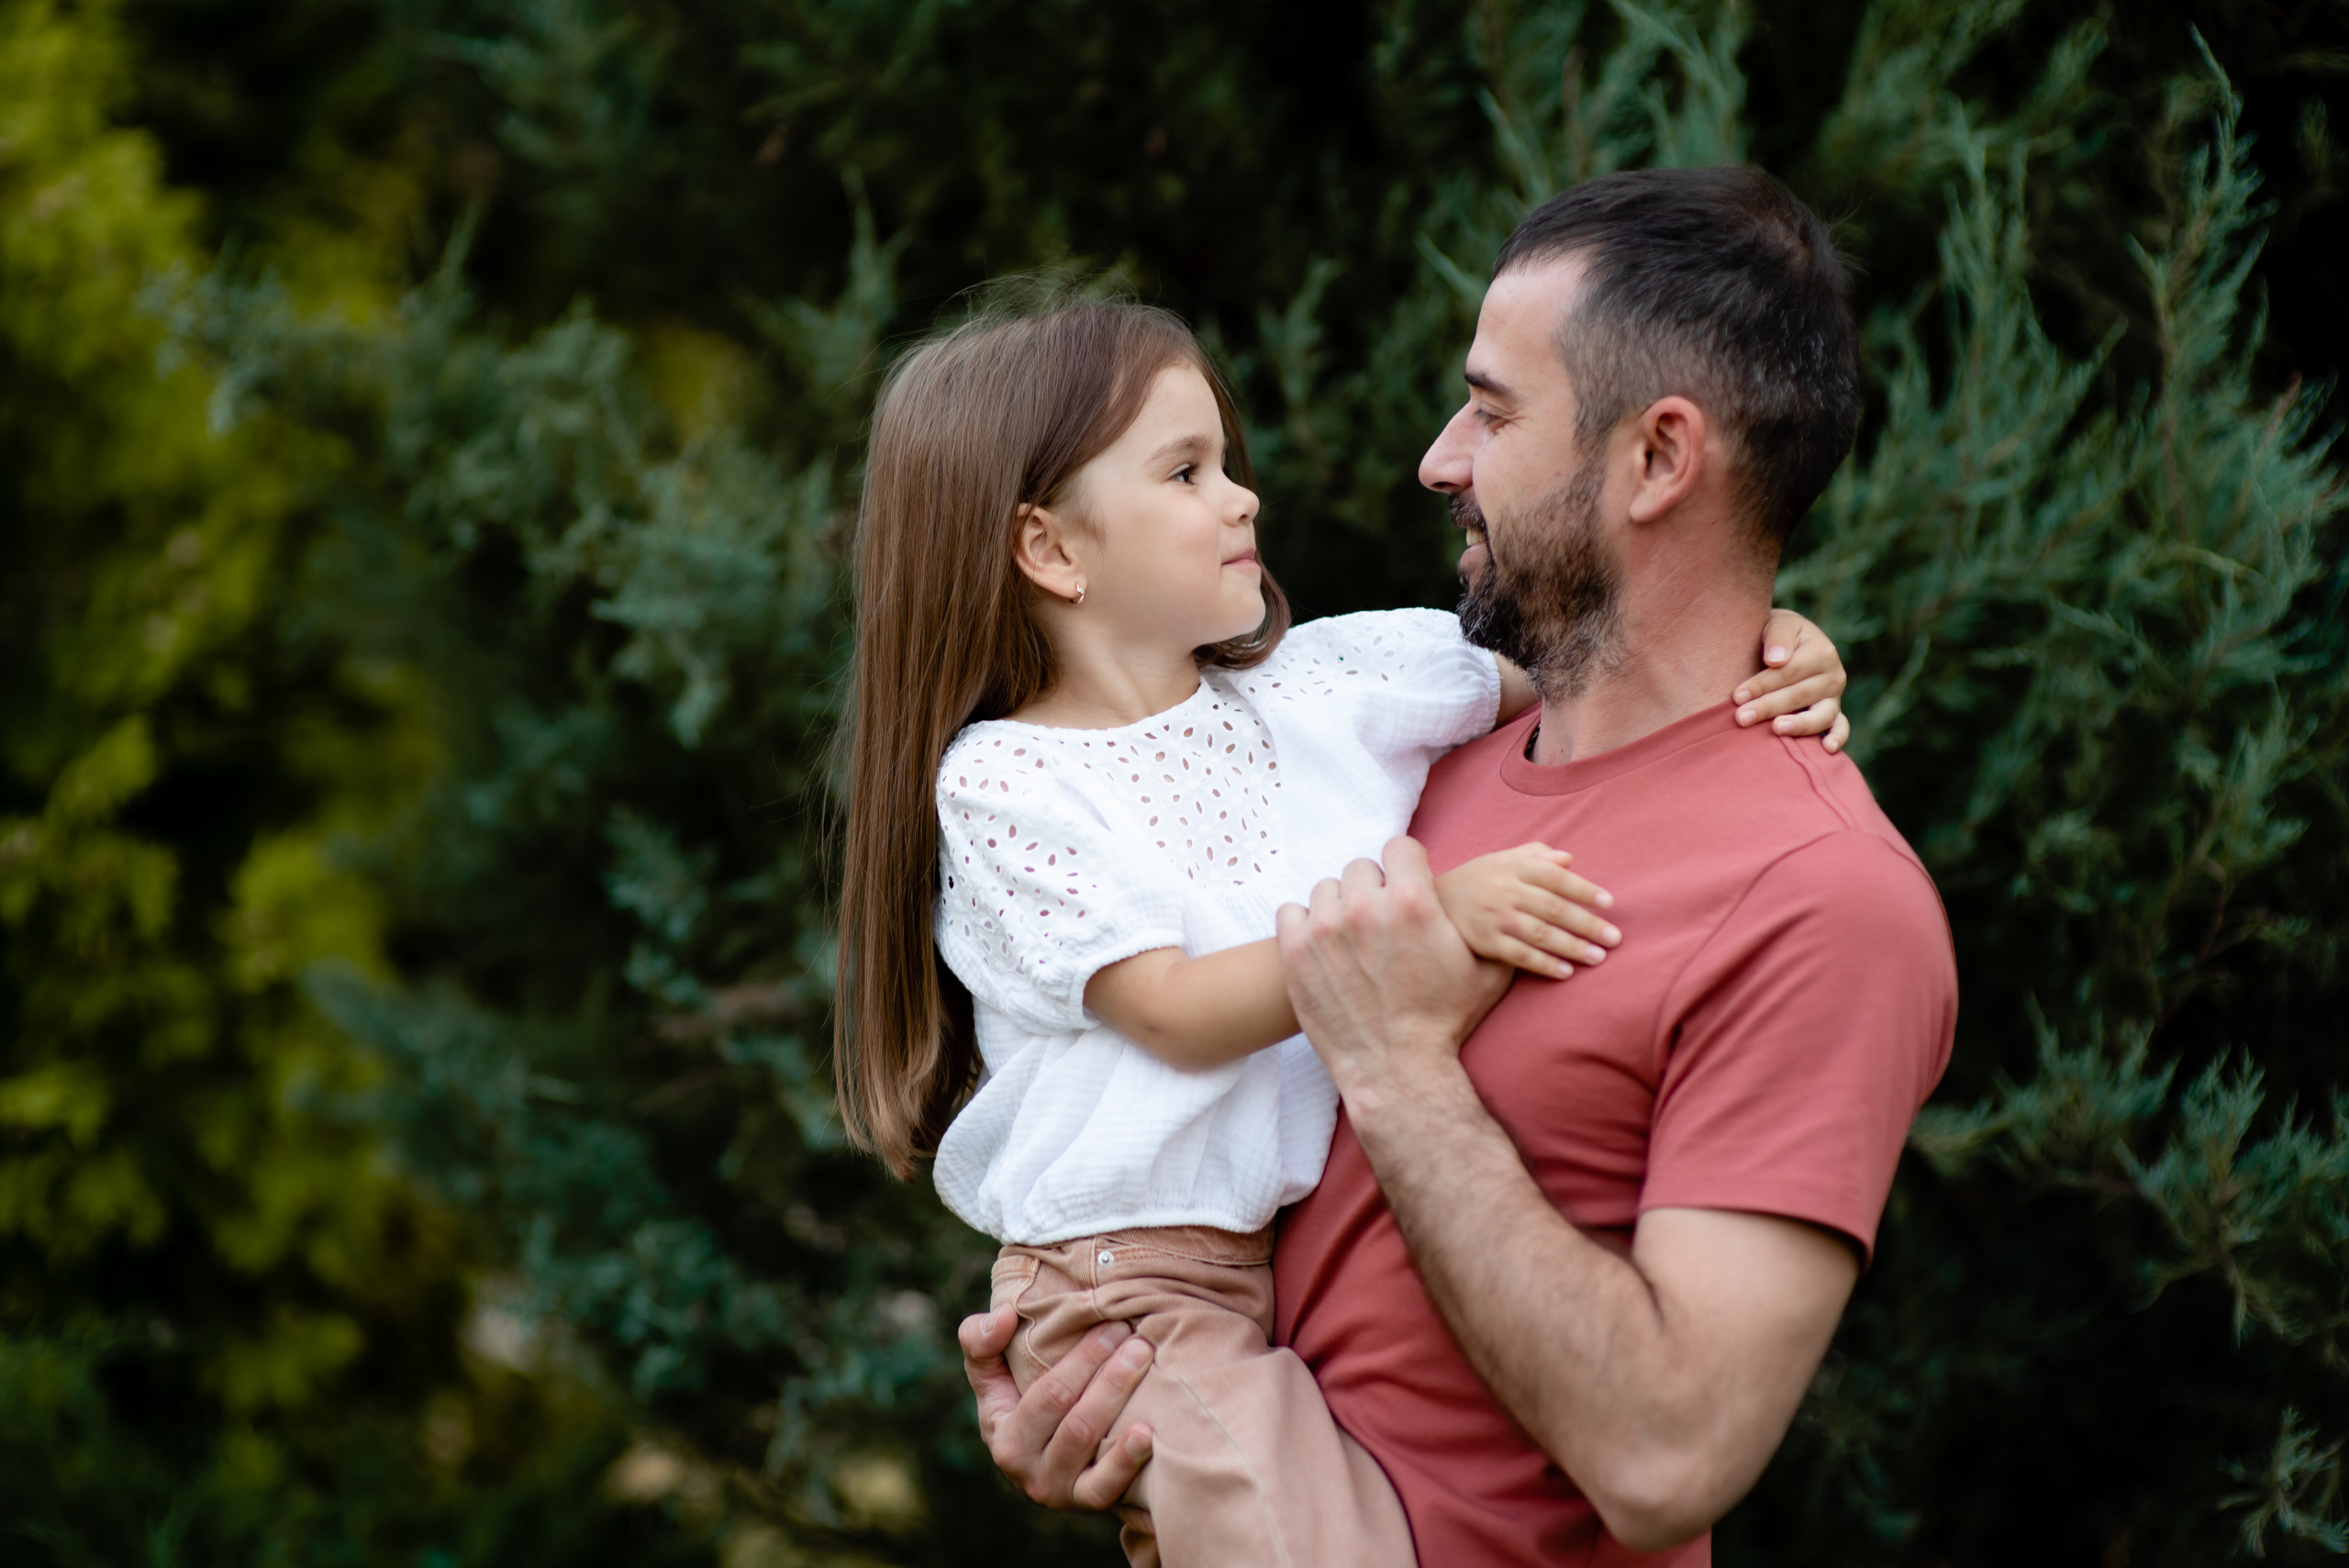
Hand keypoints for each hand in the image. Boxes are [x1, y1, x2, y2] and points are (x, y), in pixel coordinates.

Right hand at [960, 1307, 1154, 1510]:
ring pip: (1091, 1445)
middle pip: (1075, 1420)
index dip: (1083, 1359)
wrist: (1043, 1457)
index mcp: (1004, 1437)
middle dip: (1110, 1376)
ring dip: (1120, 1401)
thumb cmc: (1018, 1400)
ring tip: (1146, 1365)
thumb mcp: (990, 1373)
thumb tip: (1006, 1315)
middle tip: (1139, 1342)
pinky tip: (1147, 1433)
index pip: (1049, 1395)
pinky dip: (1127, 1461)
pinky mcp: (1087, 1503)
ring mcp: (1058, 1491)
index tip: (1113, 1325)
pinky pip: (1106, 1488)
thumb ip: (981, 1340)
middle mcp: (1028, 1471)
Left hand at [1277, 838, 1513, 1101]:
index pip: (1400, 847)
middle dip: (1374, 891)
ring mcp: (1326, 928)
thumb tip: (1505, 900)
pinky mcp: (1296, 951)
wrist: (1396, 1069)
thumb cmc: (1445, 1021)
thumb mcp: (1486, 971)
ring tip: (1352, 940)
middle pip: (1362, 869)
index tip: (1406, 888)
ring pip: (1327, 889)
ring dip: (1339, 908)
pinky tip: (1323, 948)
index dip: (1407, 867)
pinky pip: (1291, 911)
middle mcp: (1368, 907)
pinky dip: (1303, 925)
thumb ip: (1491, 927)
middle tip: (1381, 923)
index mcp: (1414, 901)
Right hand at [1435, 843, 1620, 979]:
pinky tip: (1566, 972)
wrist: (1432, 902)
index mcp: (1512, 866)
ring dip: (1572, 947)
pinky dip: (1543, 964)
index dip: (1584, 890)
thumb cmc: (1479, 880)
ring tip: (1598, 957)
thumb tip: (1570, 860)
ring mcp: (1493, 917)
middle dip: (1587, 924)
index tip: (1609, 904)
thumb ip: (1536, 856)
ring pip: (1540, 933)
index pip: (1555, 877)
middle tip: (1615, 938)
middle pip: (1553, 907)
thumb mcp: (1503, 860)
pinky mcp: (1484, 943)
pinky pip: (1519, 956)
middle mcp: (1504, 890)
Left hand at [1735, 608, 1850, 751]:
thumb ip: (1777, 637)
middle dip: (1768, 707)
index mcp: (1822, 651)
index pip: (1789, 672)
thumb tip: (1776, 660)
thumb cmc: (1778, 636)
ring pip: (1820, 716)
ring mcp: (1834, 697)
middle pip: (1799, 696)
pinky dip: (1837, 738)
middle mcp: (1833, 676)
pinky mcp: (1834, 713)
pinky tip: (1826, 749)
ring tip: (1776, 729)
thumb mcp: (1778, 624)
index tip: (1737, 696)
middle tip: (1741, 718)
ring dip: (1798, 725)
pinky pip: (1841, 728)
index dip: (1762, 684)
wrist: (1789, 643)